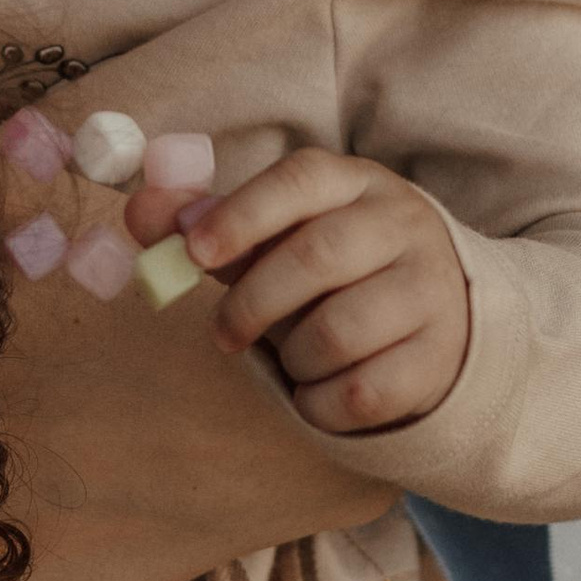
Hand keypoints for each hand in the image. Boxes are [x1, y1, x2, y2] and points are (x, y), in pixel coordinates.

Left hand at [137, 150, 472, 434]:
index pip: (301, 178)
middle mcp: (404, 227)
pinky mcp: (438, 358)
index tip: (194, 253)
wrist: (438, 319)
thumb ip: (211, 223)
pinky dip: (319, 403)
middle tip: (223, 333)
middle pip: (318, 256)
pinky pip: (360, 393)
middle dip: (252, 302)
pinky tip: (320, 388)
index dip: (242, 214)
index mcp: (358, 183)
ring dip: (291, 358)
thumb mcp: (281, 236)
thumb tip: (142, 210)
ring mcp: (430, 291)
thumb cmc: (337, 271)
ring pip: (337, 332)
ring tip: (291, 356)